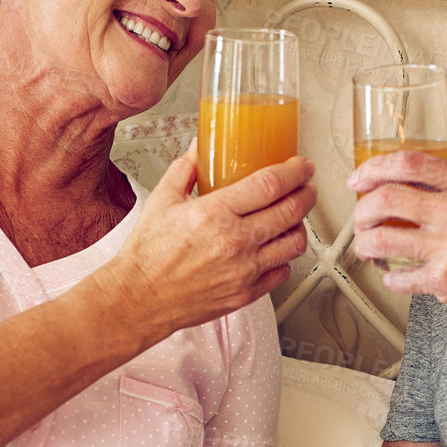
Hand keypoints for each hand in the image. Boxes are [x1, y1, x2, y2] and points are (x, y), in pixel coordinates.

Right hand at [106, 141, 315, 333]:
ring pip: (293, 243)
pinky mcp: (245, 293)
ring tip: (294, 218)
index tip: (301, 167)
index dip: (294, 172)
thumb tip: (200, 148)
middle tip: (307, 188)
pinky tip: (276, 248)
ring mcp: (243, 270)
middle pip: (290, 211)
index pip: (270, 185)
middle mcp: (234, 242)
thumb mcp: (162, 200)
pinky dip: (285, 258)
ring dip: (300, 226)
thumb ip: (185, 169)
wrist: (139, 298)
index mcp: (214, 213)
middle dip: (307, 195)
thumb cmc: (148, 254)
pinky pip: (282, 272)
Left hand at [347, 152, 446, 342]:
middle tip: (360, 219)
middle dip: (362, 209)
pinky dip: (390, 277)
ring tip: (369, 248)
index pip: (410, 162)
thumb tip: (420, 182)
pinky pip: (398, 276)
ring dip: (365, 243)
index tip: (359, 178)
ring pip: (382, 237)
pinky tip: (397, 277)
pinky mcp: (446, 281)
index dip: (374, 168)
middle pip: (386, 197)